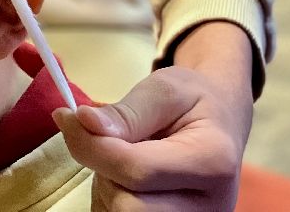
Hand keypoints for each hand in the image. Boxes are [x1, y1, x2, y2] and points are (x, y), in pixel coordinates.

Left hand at [53, 65, 250, 210]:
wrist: (220, 122)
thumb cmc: (192, 101)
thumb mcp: (164, 89)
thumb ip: (126, 112)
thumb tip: (84, 122)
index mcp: (212, 162)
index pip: (135, 170)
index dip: (91, 146)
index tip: (69, 118)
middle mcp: (210, 207)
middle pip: (128, 207)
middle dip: (104, 171)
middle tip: (109, 142)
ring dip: (106, 187)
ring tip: (123, 159)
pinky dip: (111, 200)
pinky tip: (125, 180)